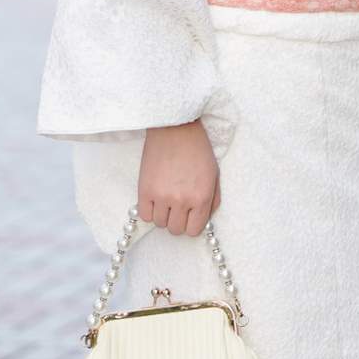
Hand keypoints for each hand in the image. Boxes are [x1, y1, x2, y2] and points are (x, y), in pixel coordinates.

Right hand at [137, 119, 220, 235]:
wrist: (176, 127)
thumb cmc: (197, 149)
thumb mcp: (214, 174)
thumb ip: (212, 200)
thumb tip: (204, 220)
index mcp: (202, 197)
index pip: (193, 231)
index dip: (191, 224)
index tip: (189, 216)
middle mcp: (182, 201)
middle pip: (176, 230)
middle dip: (178, 220)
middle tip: (177, 205)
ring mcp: (162, 197)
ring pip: (160, 224)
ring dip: (163, 214)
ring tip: (166, 198)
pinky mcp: (145, 190)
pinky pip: (144, 216)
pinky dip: (149, 210)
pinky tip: (155, 199)